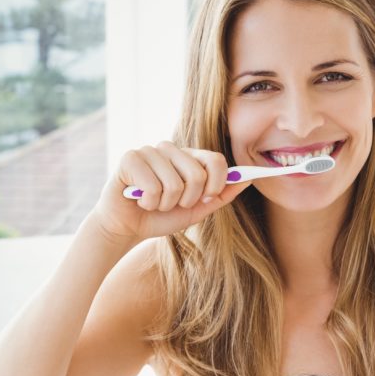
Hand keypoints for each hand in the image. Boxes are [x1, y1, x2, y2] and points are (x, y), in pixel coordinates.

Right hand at [93, 141, 251, 243]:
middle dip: (188, 200)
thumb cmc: (161, 217)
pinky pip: (153, 188)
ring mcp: (150, 151)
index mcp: (188, 157)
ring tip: (153, 202)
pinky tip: (139, 199)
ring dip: (165, 205)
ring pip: (174, 184)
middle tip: (172, 204)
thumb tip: (247, 179)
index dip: (215, 184)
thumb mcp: (196, 210)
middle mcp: (170, 149)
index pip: (216, 160)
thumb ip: (220, 195)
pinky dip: (149, 203)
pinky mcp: (130, 158)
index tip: (206, 199)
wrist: (127, 227)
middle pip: (197, 174)